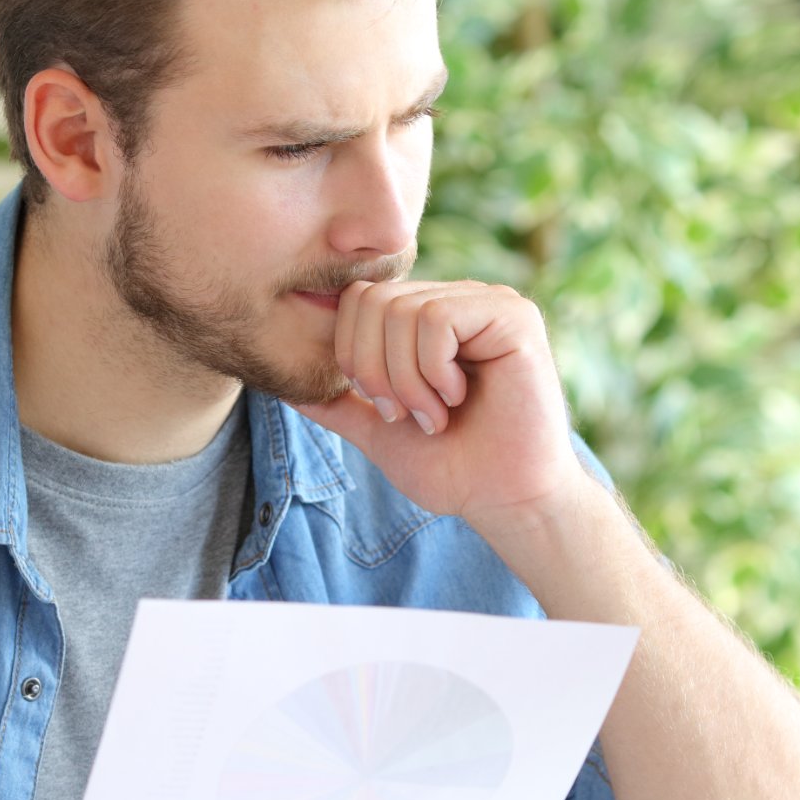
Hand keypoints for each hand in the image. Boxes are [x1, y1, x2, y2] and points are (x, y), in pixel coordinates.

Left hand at [291, 278, 587, 533]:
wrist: (504, 501)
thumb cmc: (452, 468)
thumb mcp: (379, 431)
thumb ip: (338, 404)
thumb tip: (286, 387)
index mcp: (427, 317)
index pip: (358, 298)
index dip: (354, 356)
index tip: (386, 409)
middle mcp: (458, 299)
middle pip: (373, 300)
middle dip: (375, 371)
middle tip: (407, 415)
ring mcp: (487, 302)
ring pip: (402, 311)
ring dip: (407, 381)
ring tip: (436, 415)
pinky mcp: (513, 315)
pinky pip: (438, 319)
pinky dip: (434, 372)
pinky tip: (458, 398)